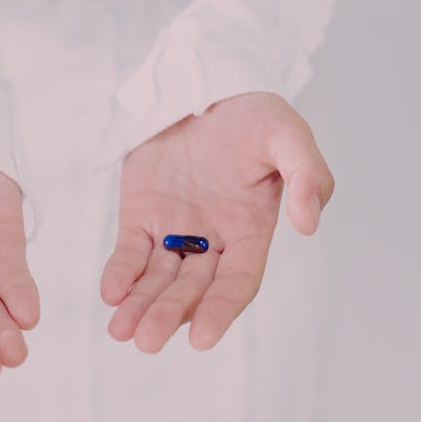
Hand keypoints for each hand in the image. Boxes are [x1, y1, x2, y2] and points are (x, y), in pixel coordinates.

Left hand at [100, 92, 333, 352]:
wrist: (205, 80)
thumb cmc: (253, 112)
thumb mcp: (288, 134)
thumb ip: (308, 175)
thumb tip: (309, 223)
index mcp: (250, 230)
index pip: (237, 282)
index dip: (221, 310)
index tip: (202, 339)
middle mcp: (212, 239)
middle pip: (192, 289)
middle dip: (170, 314)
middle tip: (146, 341)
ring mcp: (174, 228)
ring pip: (157, 278)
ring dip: (141, 305)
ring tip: (121, 331)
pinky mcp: (141, 213)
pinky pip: (129, 251)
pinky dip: (120, 273)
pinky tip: (111, 292)